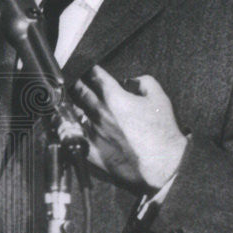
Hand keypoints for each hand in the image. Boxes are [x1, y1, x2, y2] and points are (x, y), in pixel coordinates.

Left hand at [71, 65, 187, 192]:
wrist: (163, 165)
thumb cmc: (163, 133)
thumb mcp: (160, 98)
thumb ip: (145, 82)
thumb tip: (131, 80)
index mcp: (114, 97)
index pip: (94, 75)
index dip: (88, 68)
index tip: (86, 68)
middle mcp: (99, 112)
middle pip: (77, 90)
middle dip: (74, 82)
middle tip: (72, 79)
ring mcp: (92, 131)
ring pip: (72, 111)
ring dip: (70, 103)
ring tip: (69, 100)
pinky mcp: (90, 150)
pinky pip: (73, 134)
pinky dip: (70, 126)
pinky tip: (69, 123)